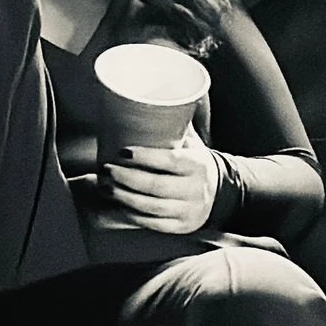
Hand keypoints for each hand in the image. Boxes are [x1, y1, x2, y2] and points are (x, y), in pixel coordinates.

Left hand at [99, 123, 220, 233]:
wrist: (220, 193)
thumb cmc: (195, 163)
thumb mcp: (192, 145)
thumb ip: (176, 127)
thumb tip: (156, 99)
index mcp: (199, 164)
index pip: (170, 161)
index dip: (144, 157)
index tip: (122, 152)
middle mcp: (196, 189)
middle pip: (155, 186)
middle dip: (125, 178)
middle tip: (106, 169)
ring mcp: (188, 210)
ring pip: (150, 206)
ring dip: (123, 197)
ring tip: (105, 186)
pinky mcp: (180, 226)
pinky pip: (151, 223)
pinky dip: (131, 214)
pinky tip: (117, 204)